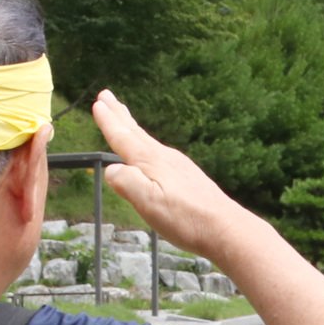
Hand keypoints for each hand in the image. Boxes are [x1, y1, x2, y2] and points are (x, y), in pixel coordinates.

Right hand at [90, 90, 241, 258]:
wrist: (225, 229)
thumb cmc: (186, 219)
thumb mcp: (149, 203)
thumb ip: (127, 183)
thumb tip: (111, 169)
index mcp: (151, 163)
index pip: (124, 138)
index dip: (109, 122)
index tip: (98, 103)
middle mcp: (165, 158)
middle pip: (137, 133)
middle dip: (120, 115)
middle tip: (106, 95)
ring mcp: (179, 166)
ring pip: (149, 142)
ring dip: (134, 129)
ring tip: (125, 118)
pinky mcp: (189, 178)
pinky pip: (161, 154)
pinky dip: (149, 146)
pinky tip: (153, 153)